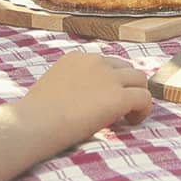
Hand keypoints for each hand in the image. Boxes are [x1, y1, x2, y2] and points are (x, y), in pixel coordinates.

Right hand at [20, 49, 153, 140]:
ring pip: (140, 79)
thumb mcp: (52, 88)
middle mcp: (95, 62)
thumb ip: (70, 86)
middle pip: (126, 68)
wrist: (35, 122)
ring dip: (137, 96)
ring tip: (128, 116)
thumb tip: (79, 101)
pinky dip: (143, 110)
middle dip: (127, 86)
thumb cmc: (35, 114)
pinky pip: (145, 98)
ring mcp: (109, 78)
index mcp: (77, 58)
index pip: (106, 63)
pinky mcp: (119, 97)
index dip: (110, 81)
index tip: (103, 99)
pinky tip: (131, 122)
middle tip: (120, 108)